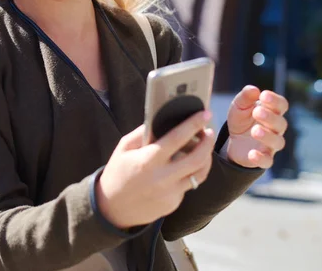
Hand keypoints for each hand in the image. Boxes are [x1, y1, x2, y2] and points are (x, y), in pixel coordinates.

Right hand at [96, 111, 214, 228]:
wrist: (113, 208)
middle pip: (198, 158)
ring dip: (206, 159)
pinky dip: (188, 174)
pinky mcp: (174, 203)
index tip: (204, 114)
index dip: (193, 124)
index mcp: (148, 160)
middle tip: (209, 132)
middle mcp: (162, 177)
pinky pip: (187, 185)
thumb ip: (143, 133)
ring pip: (199, 174)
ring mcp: (170, 193)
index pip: (177, 138)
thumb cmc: (117, 173)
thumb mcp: (124, 148)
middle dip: (208, 142)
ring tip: (203, 149)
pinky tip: (182, 169)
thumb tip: (161, 120)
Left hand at [226, 86, 288, 168]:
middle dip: (270, 117)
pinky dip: (261, 158)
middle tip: (257, 112)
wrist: (234, 141)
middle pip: (281, 123)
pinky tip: (252, 154)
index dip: (275, 100)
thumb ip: (245, 97)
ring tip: (254, 131)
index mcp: (272, 112)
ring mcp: (271, 144)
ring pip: (277, 142)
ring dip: (267, 136)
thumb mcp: (239, 106)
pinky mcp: (264, 158)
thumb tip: (254, 89)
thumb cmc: (242, 119)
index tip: (263, 96)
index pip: (281, 105)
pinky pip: (268, 161)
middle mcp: (275, 128)